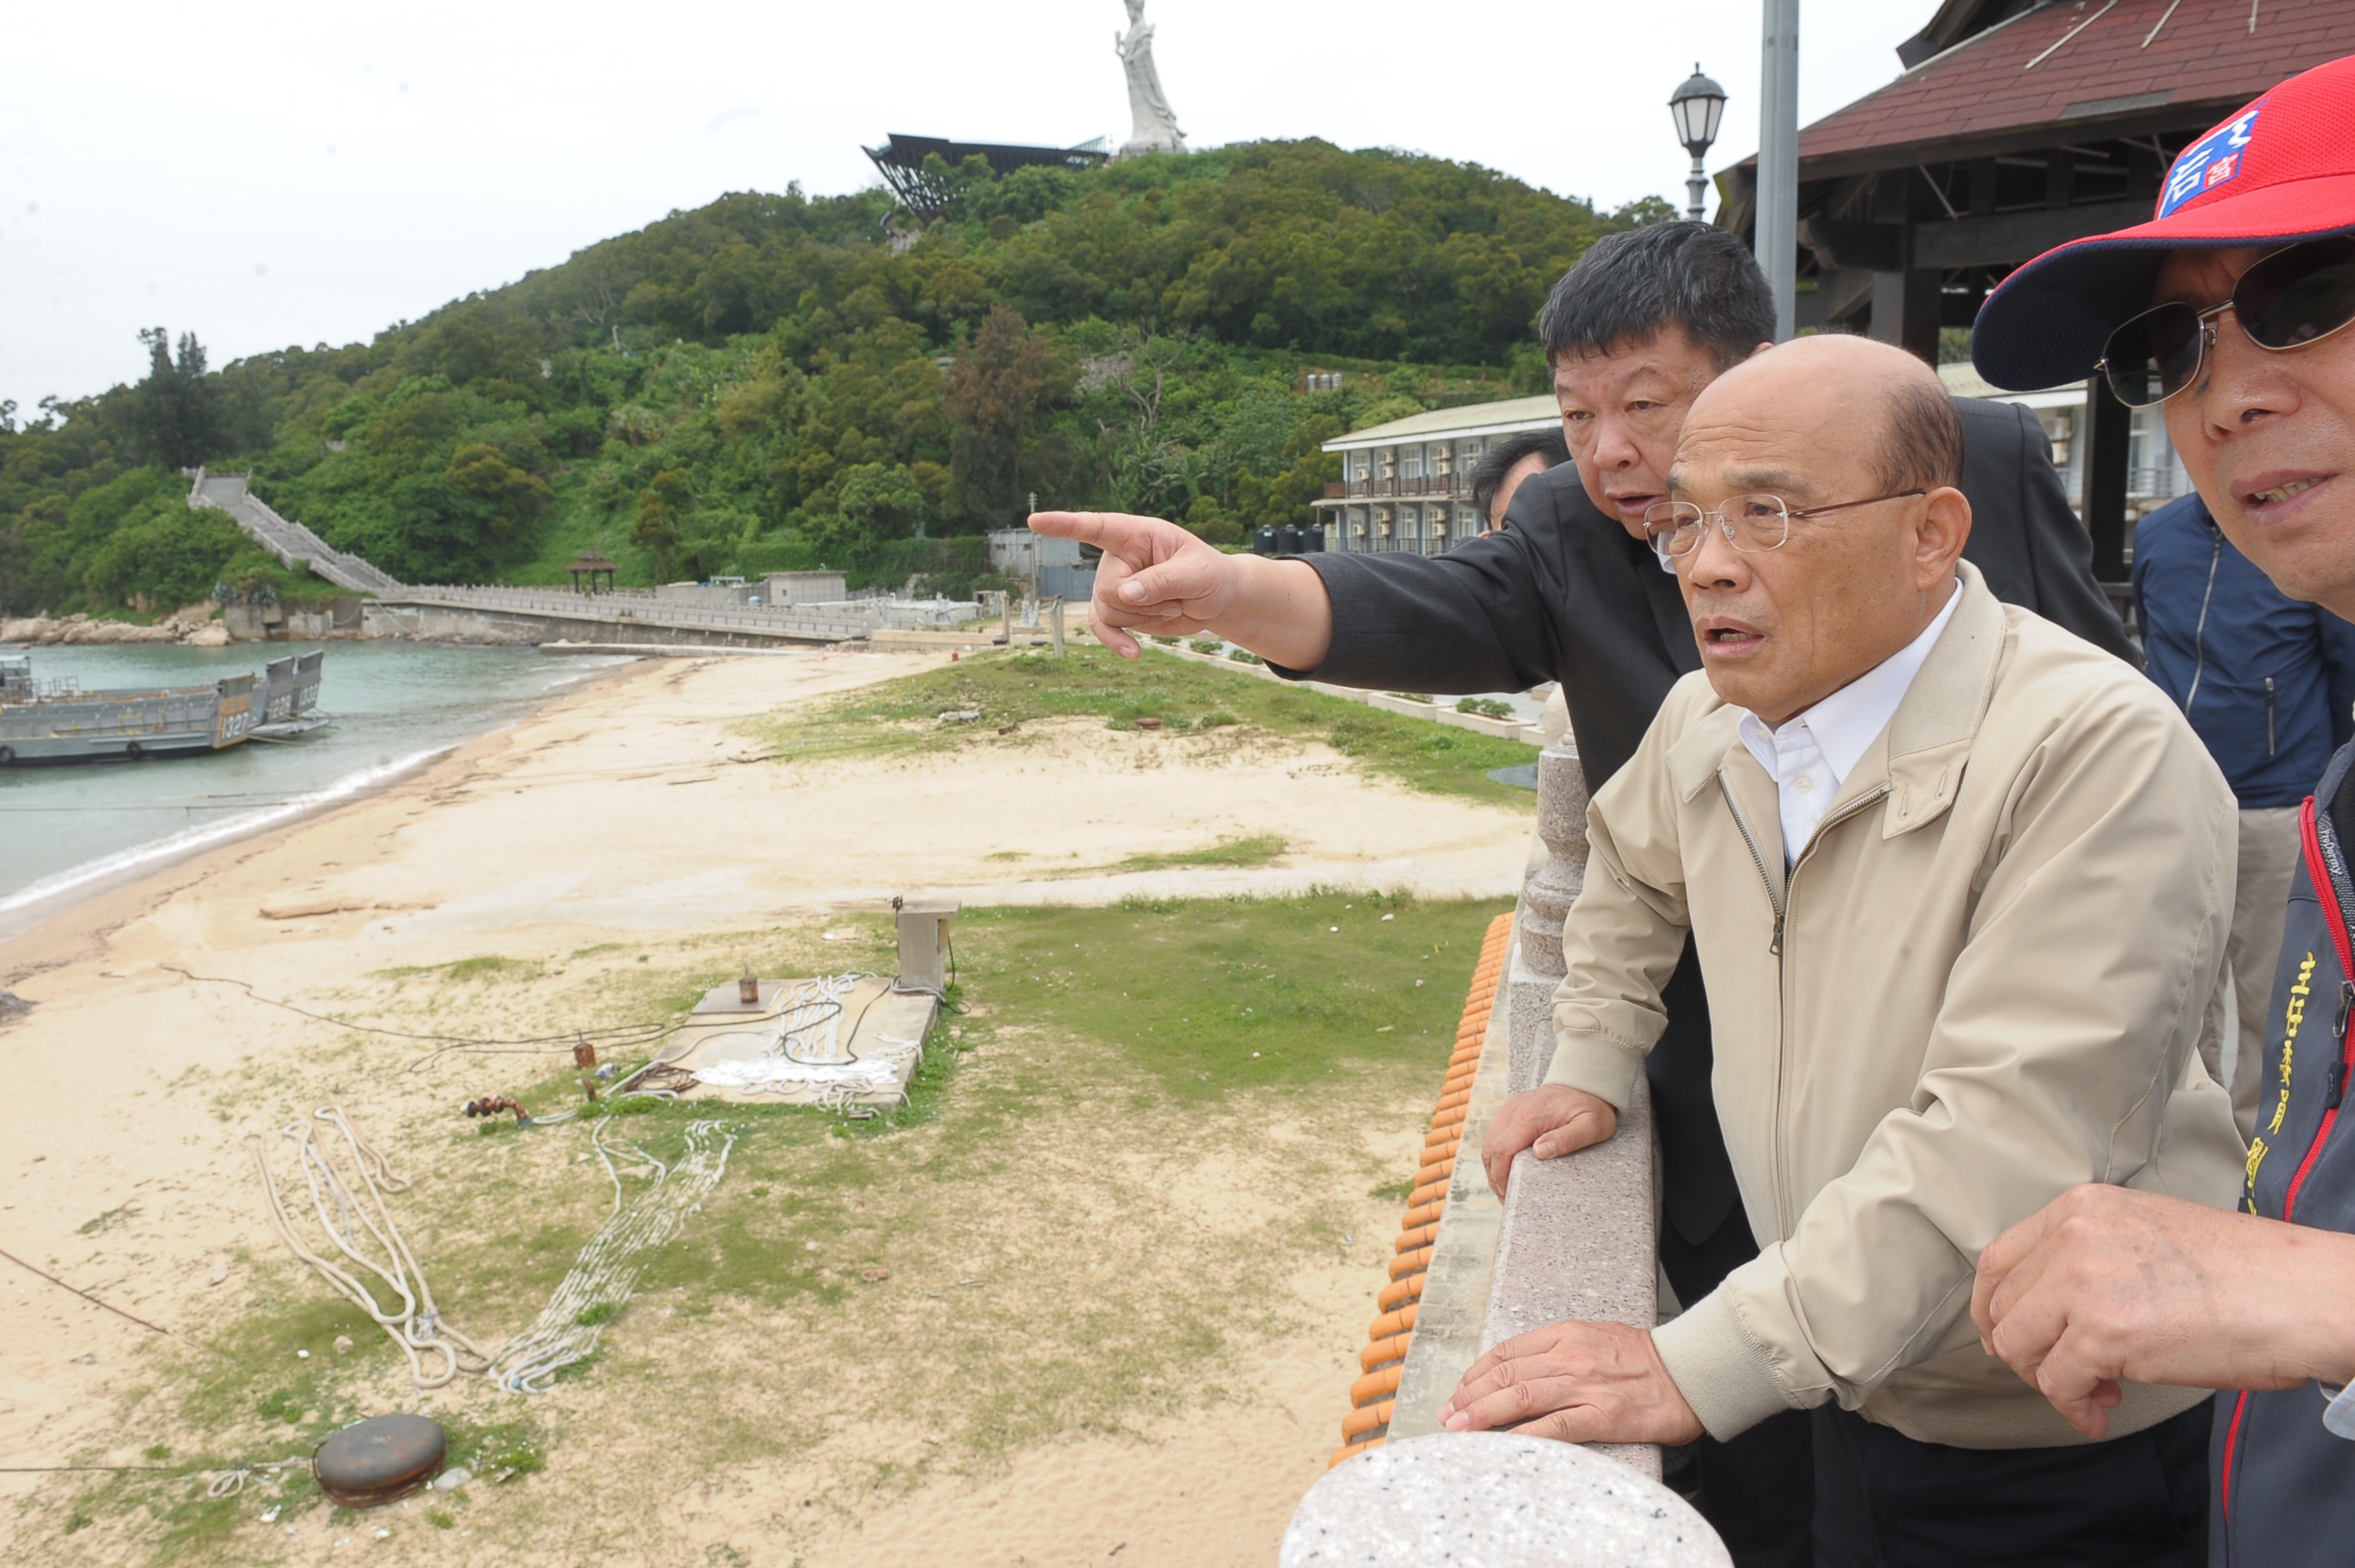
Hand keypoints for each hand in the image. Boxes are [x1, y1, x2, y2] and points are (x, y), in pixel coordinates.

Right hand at [1028, 511, 1242, 657]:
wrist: (1216, 600)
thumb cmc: (1209, 575)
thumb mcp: (1196, 574)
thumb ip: (1161, 580)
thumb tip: (1122, 593)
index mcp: (1137, 534)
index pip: (1096, 527)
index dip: (1065, 525)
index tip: (1035, 521)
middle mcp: (1119, 558)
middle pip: (1107, 588)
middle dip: (1143, 604)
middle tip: (1177, 599)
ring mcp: (1115, 584)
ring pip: (1108, 611)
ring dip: (1143, 619)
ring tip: (1173, 607)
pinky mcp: (1119, 610)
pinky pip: (1104, 628)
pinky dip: (1117, 641)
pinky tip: (1134, 653)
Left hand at [1438, 1320, 1703, 1445]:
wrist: (1691, 1370)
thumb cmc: (1644, 1357)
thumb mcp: (1594, 1335)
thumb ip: (1558, 1348)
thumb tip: (1518, 1367)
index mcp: (1566, 1334)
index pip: (1507, 1352)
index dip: (1476, 1372)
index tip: (1459, 1390)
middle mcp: (1570, 1356)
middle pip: (1507, 1375)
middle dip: (1469, 1396)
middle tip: (1448, 1415)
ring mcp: (1586, 1386)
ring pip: (1521, 1397)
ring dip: (1483, 1414)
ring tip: (1460, 1428)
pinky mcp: (1604, 1415)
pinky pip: (1556, 1426)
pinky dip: (1524, 1434)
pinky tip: (1503, 1442)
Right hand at [1481, 1085, 1618, 1196]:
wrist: (1586, 1082)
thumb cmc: (1591, 1107)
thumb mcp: (1591, 1127)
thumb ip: (1567, 1139)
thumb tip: (1539, 1152)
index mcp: (1530, 1116)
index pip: (1502, 1149)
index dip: (1500, 1176)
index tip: (1508, 1196)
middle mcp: (1514, 1109)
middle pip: (1490, 1148)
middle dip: (1494, 1176)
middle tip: (1506, 1199)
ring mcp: (1510, 1108)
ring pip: (1489, 1142)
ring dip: (1493, 1167)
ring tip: (1505, 1188)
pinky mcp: (1511, 1110)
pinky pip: (1495, 1134)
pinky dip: (1496, 1154)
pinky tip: (1507, 1168)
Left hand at [1972, 1184, 2354, 1438]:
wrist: (2301, 1294)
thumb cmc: (2241, 1273)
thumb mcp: (2145, 1233)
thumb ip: (2089, 1255)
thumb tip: (2048, 1305)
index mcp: (2080, 1207)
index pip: (1998, 1260)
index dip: (1994, 1308)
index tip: (2009, 1337)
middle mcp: (2072, 1237)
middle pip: (2003, 1307)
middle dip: (2025, 1352)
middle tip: (2062, 1375)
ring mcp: (2084, 1283)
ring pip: (2018, 1346)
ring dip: (2049, 1382)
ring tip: (2094, 1394)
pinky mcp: (2105, 1334)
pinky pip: (2058, 1384)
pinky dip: (2073, 1408)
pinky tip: (2099, 1415)